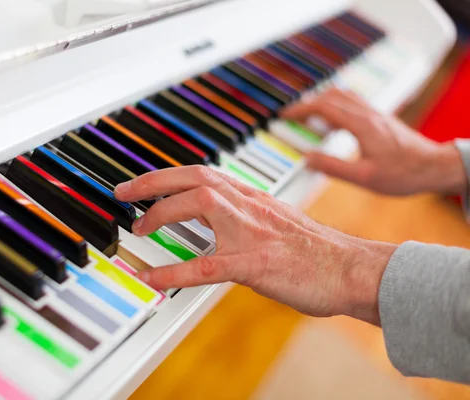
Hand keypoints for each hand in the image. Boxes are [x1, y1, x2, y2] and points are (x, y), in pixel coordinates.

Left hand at [114, 166, 396, 325]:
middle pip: (195, 178)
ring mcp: (253, 233)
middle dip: (153, 182)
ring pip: (199, 206)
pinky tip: (154, 278)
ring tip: (137, 229)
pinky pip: (208, 266)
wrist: (355, 269)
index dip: (168, 175)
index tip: (143, 183)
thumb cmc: (318, 251)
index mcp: (253, 197)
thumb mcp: (277, 222)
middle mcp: (250, 206)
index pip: (203, 173)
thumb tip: (213, 221)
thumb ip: (245, 217)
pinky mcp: (258, 264)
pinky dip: (176, 271)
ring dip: (162, 215)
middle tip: (123, 193)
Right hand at [280, 88, 466, 195]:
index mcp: (361, 125)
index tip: (285, 115)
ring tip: (309, 118)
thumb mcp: (363, 178)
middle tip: (292, 117)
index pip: (323, 107)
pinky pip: (352, 103)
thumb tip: (307, 160)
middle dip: (307, 104)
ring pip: (343, 95)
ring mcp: (375, 113)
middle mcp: (368, 114)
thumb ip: (332, 167)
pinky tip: (333, 124)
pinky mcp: (380, 118)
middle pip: (330, 96)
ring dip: (322, 102)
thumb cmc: (403, 174)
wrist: (434, 166)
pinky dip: (336, 107)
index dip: (300, 109)